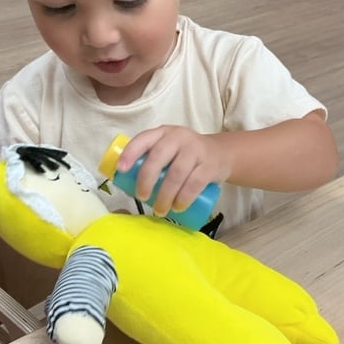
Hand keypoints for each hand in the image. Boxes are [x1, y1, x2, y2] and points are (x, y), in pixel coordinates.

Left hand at [116, 125, 230, 216]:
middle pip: (158, 157)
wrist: (221, 154)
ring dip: (165, 195)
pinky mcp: (210, 165)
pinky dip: (184, 198)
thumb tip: (125, 184)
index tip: (121, 170)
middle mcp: (179, 137)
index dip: (130, 153)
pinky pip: (195, 183)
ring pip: (176, 173)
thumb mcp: (169, 149)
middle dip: (146, 180)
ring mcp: (196, 150)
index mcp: (163, 133)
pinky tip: (177, 208)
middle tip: (141, 197)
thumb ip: (151, 158)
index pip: (143, 139)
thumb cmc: (185, 156)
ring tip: (160, 210)